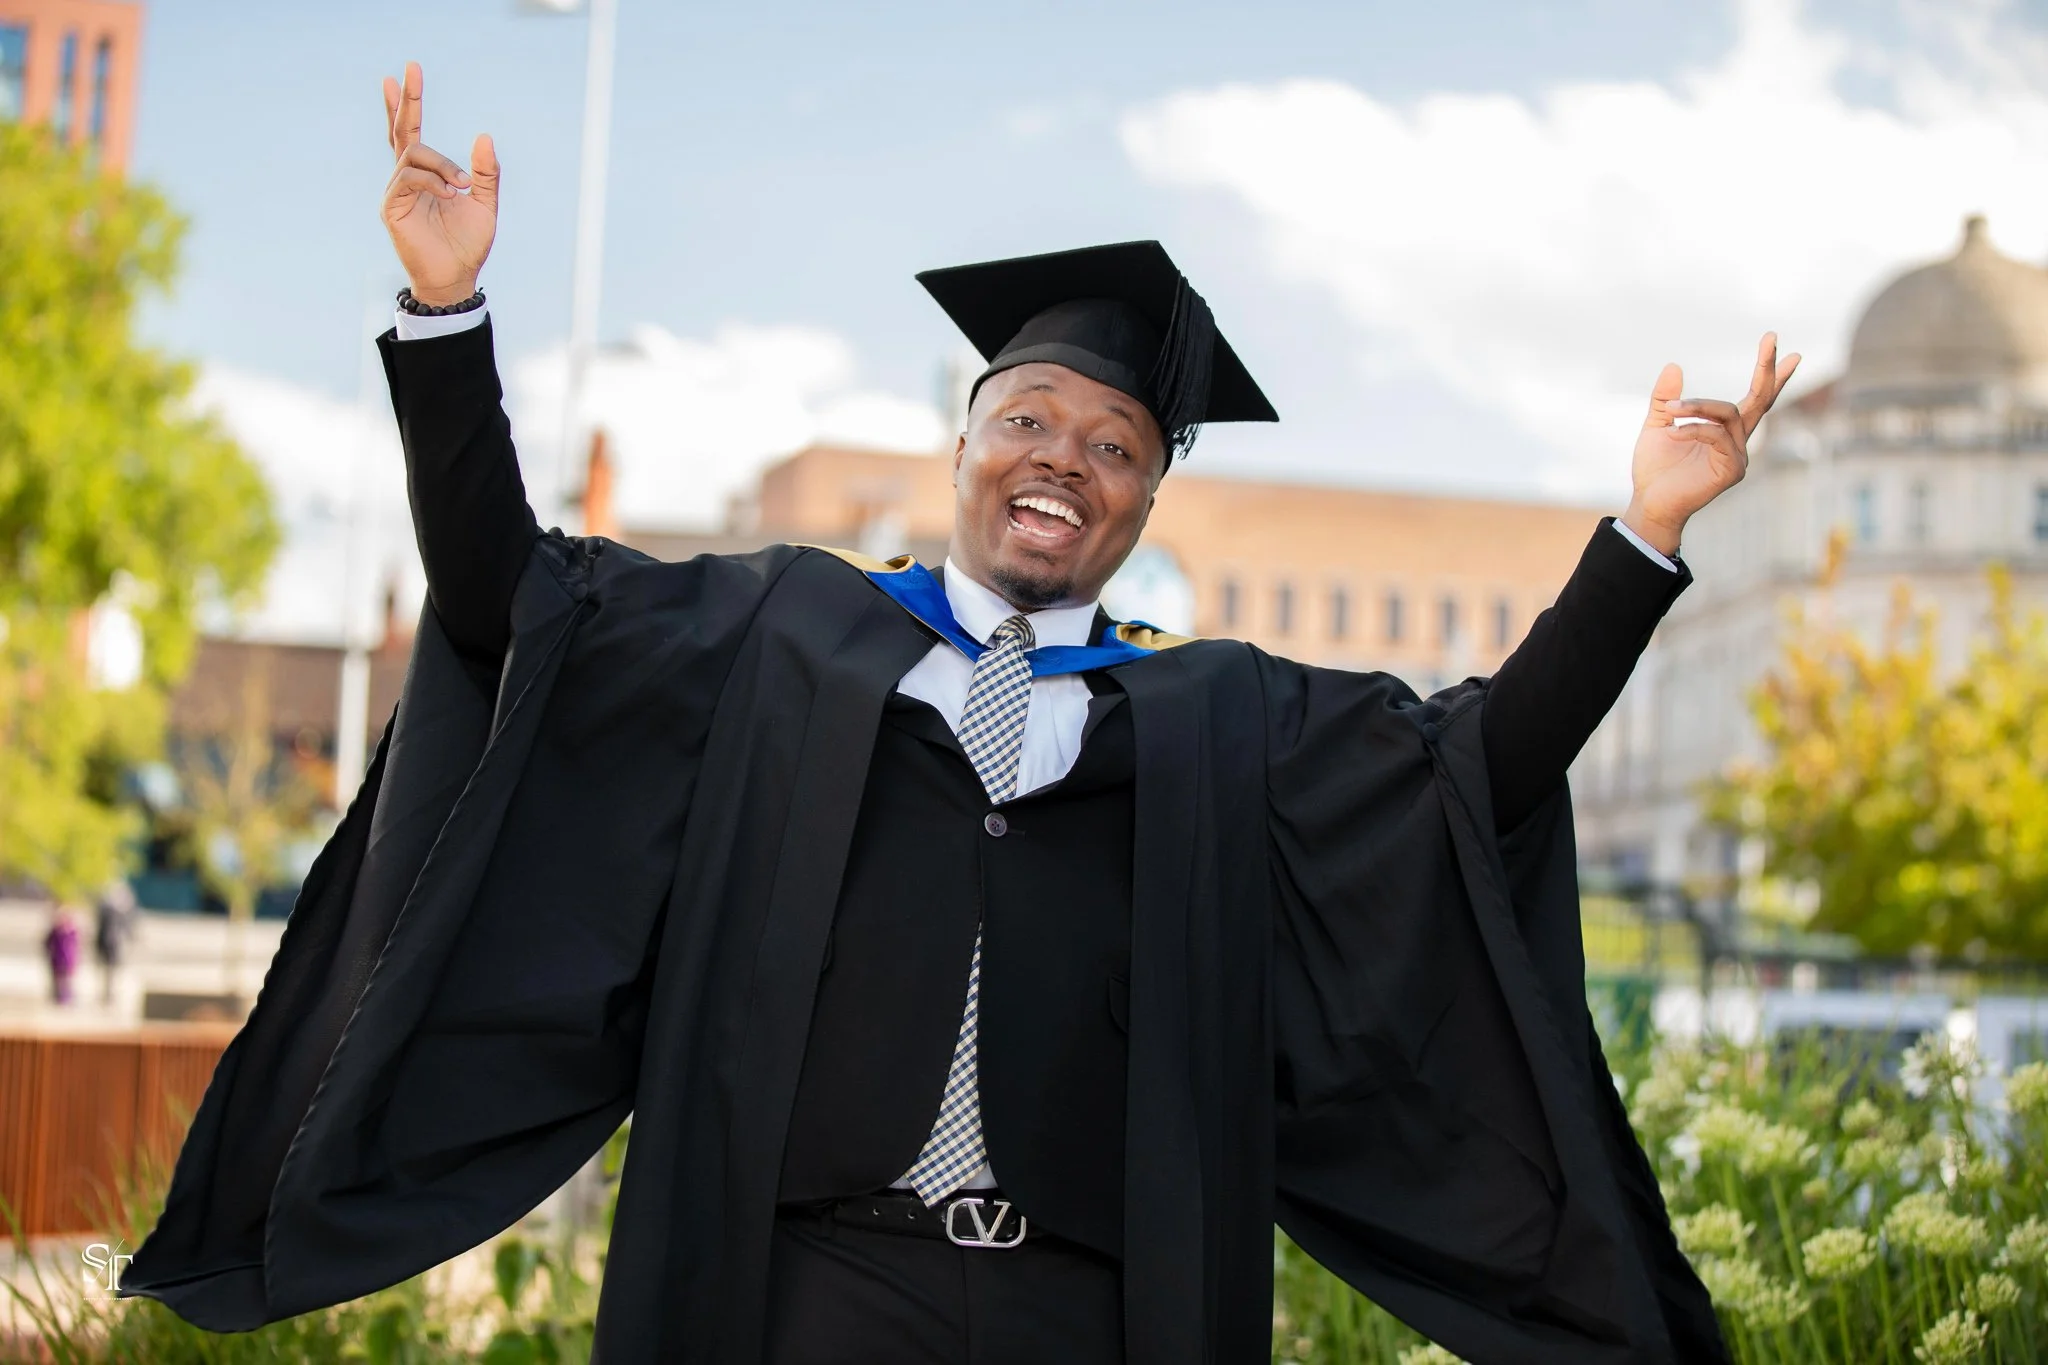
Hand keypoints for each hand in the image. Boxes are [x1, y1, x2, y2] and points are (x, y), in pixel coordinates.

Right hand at [379, 62, 497, 306]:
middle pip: (401, 131)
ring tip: (462, 186)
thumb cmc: (468, 244)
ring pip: (414, 154)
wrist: (457, 277)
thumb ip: (485, 173)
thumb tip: (484, 136)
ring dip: (443, 165)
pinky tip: (450, 194)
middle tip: (411, 69)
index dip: (407, 104)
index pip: (411, 133)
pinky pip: (409, 178)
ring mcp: (397, 191)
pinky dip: (433, 181)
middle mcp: (408, 178)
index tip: (406, 73)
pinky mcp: (392, 207)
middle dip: (407, 101)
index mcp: (427, 175)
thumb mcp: (485, 204)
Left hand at [1622, 333, 1800, 555]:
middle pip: (1760, 398)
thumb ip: (1666, 398)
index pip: (1755, 397)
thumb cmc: (1656, 468)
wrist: (1648, 502)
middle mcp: (1739, 441)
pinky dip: (1694, 429)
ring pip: (1728, 413)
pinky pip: (1717, 436)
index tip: (1779, 343)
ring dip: (1697, 407)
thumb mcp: (1658, 424)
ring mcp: (1738, 456)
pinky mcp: (1732, 470)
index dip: (1770, 372)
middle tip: (1771, 337)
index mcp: (1726, 430)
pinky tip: (1674, 434)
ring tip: (1671, 410)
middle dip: (1767, 367)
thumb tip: (1675, 365)